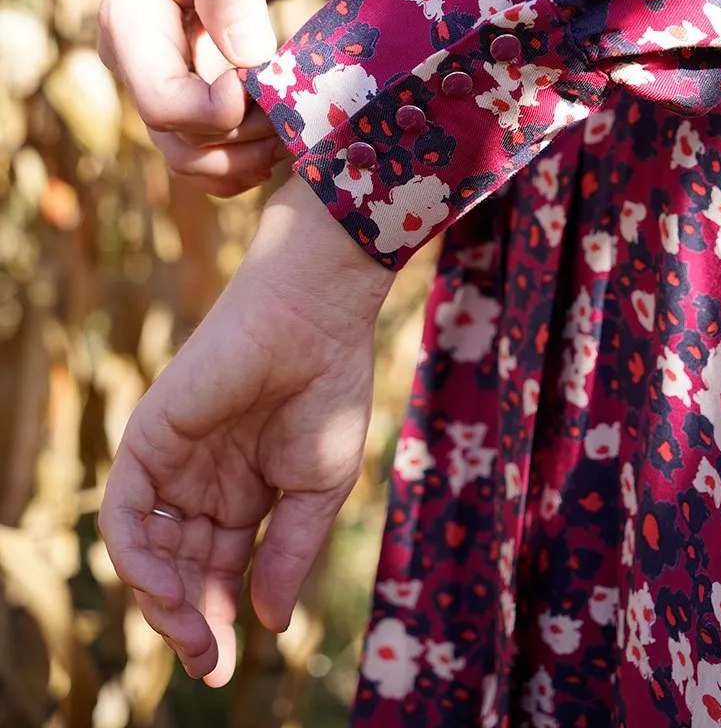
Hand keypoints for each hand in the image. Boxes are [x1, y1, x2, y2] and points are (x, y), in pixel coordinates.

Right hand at [97, 0, 294, 195]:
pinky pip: (210, 157)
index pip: (161, 102)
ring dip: (249, 160)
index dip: (218, 112)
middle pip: (179, 144)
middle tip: (296, 109)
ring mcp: (160, 88)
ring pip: (194, 162)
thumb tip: (248, 59)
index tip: (268, 82)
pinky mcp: (188, 100)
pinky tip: (285, 134)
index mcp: (128, 24)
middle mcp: (135, 67)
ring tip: (296, 126)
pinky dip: (248, 161)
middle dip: (245, 137)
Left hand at [98, 177, 392, 684]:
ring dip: (159, 599)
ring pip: (146, 548)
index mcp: (244, 495)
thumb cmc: (328, 393)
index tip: (224, 667)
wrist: (315, 322)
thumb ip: (287, 554)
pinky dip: (135, 555)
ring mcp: (173, 462)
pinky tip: (164, 589)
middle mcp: (201, 484)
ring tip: (189, 632)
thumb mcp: (316, 492)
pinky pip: (124, 510)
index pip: (216, 571)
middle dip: (187, 620)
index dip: (217, 619)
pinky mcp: (149, 437)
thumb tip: (268, 624)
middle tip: (206, 662)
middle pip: (178, 568)